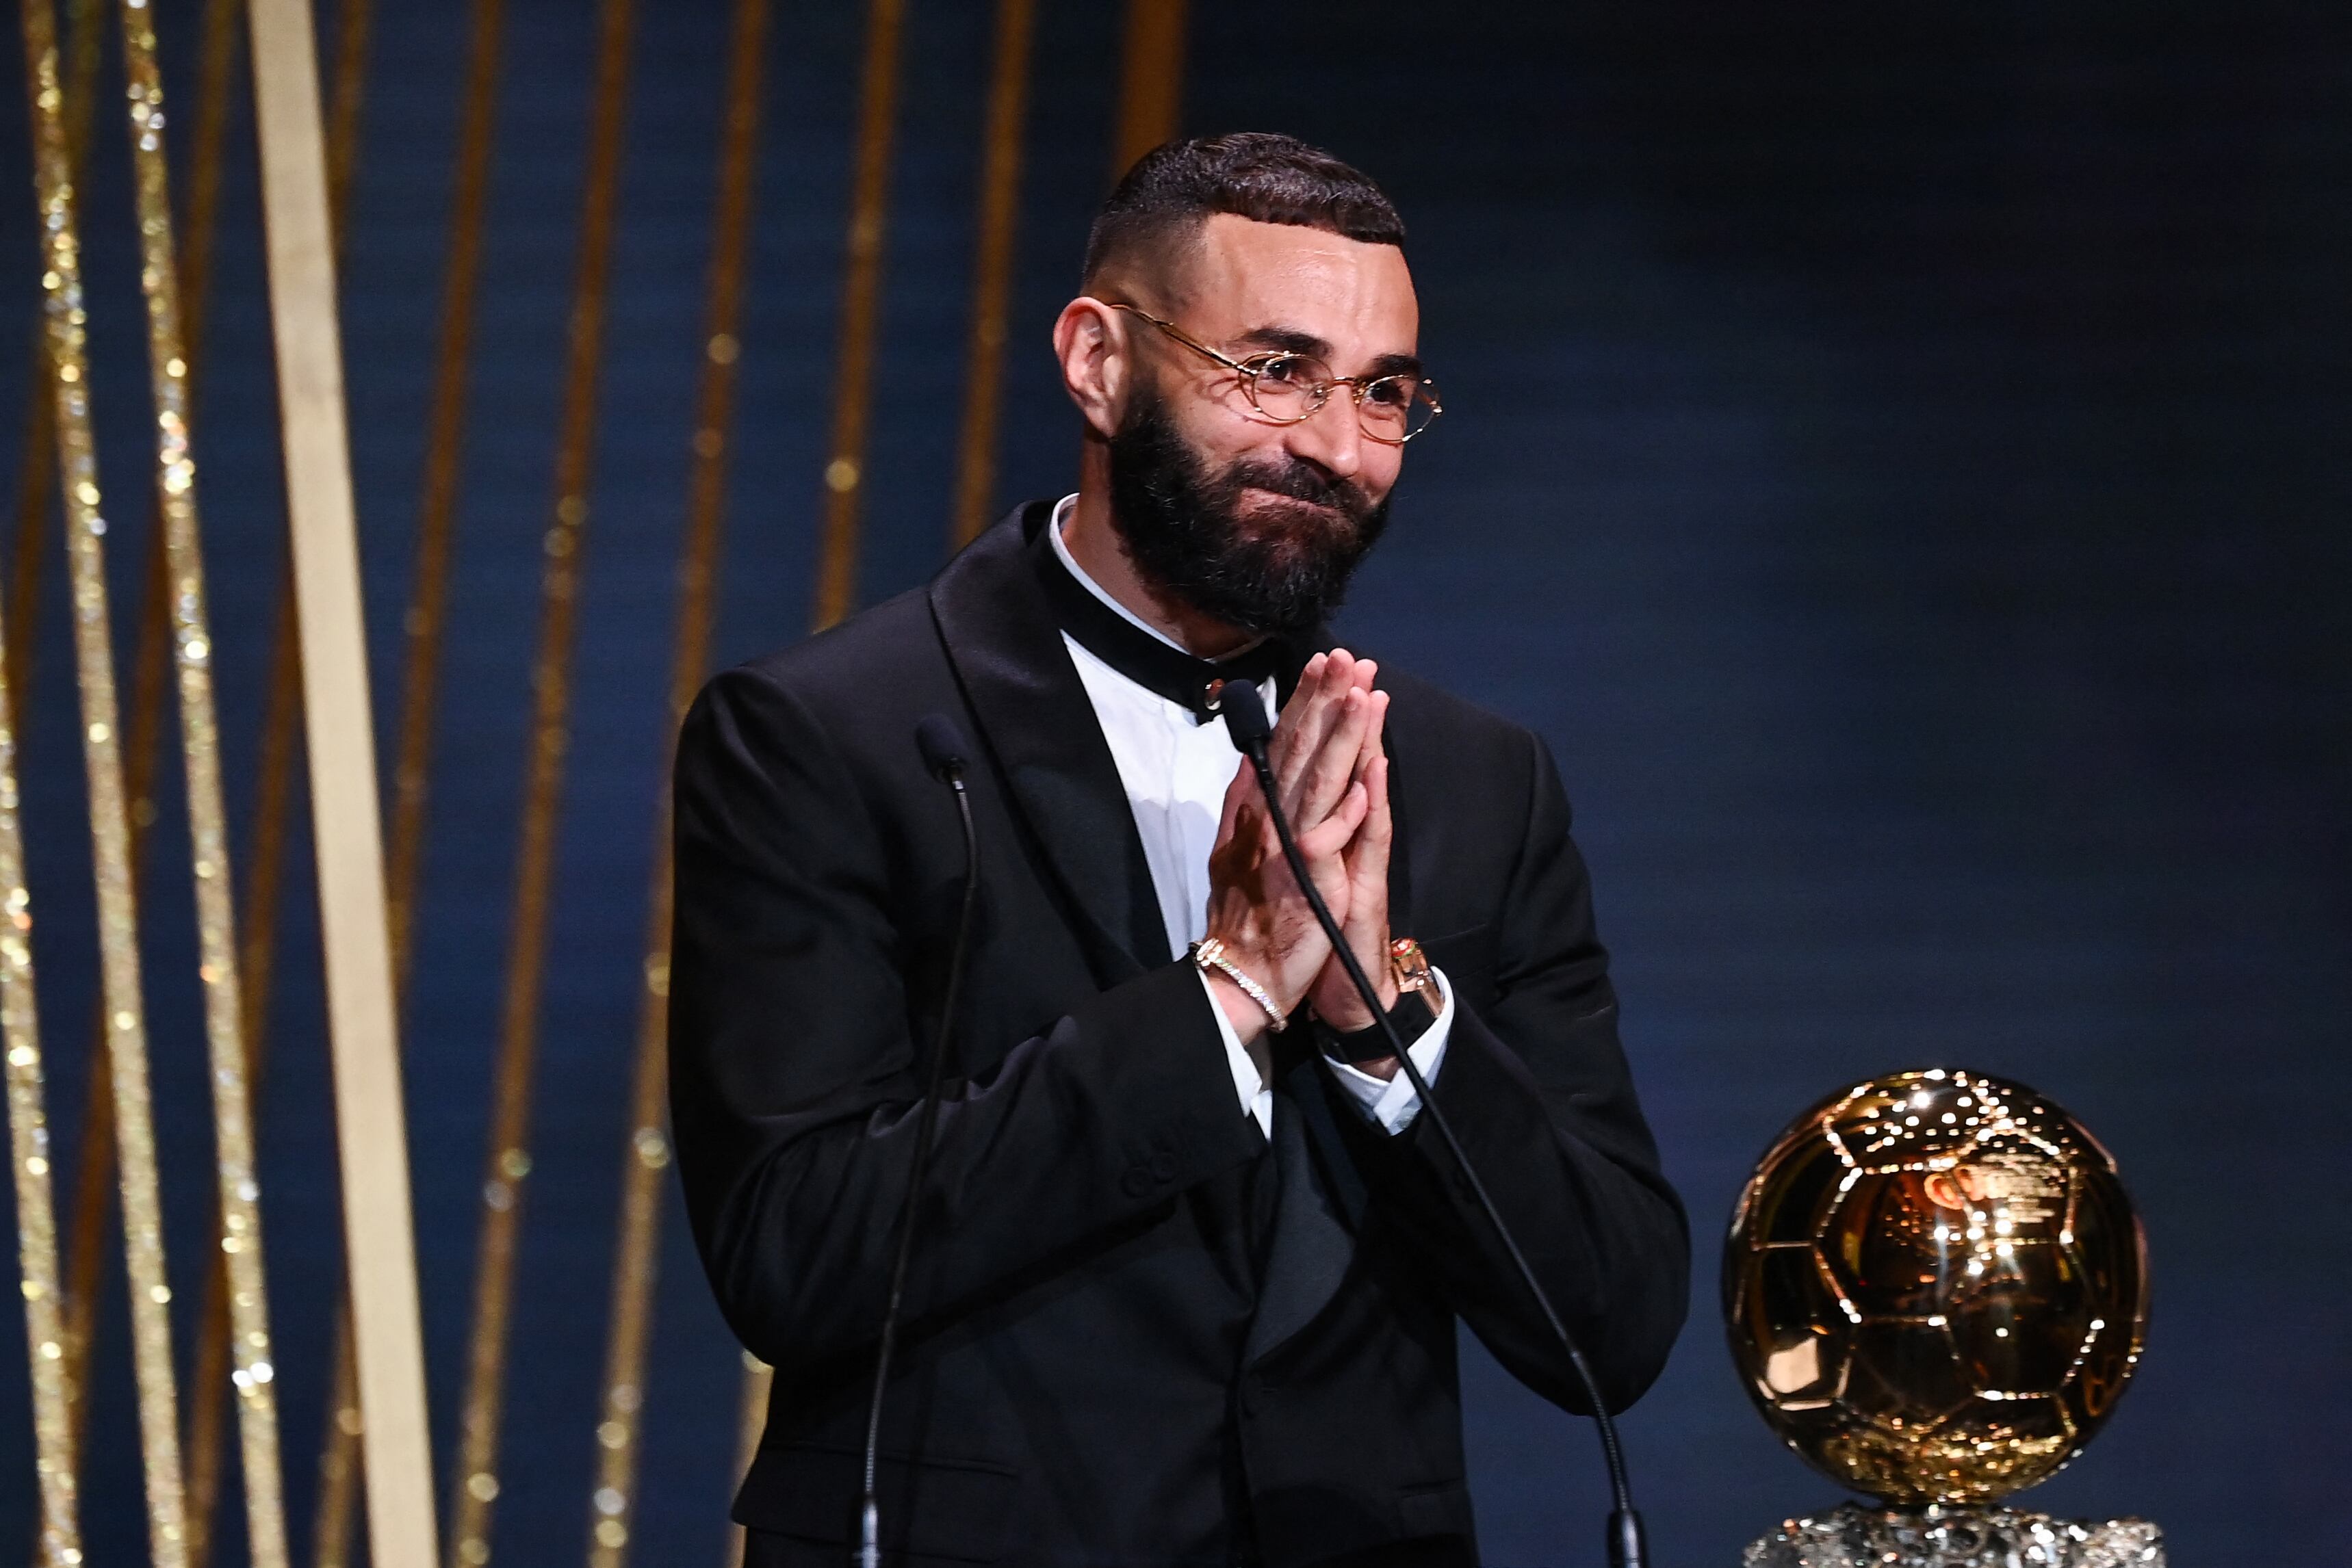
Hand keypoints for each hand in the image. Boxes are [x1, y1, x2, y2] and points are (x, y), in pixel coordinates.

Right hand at [1200, 651, 1381, 1048]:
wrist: (1245, 971)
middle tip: (1346, 655)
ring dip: (1340, 735)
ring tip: (1361, 693)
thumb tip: (1253, 758)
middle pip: (1301, 749)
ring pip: (1318, 780)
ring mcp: (1286, 846)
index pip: (1285, 743)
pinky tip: (1365, 777)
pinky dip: (1345, 809)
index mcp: (1259, 809)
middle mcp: (1270, 819)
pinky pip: (1327, 839)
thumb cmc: (1249, 911)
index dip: (1305, 701)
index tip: (1323, 660)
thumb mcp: (1241, 846)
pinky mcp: (1303, 880)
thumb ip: (1249, 801)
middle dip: (1325, 700)